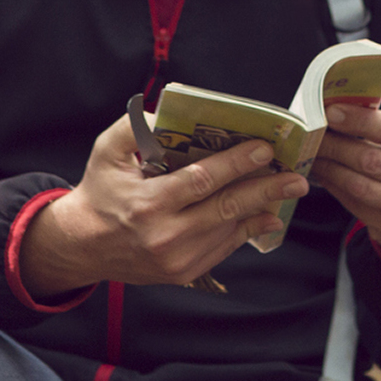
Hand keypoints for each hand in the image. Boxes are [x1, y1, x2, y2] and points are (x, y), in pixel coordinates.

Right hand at [18, 116, 304, 297]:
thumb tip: (170, 107)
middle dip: (266, 190)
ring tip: (287, 190)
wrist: (83, 246)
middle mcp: (165, 236)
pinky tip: (266, 215)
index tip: (264, 149)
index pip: (202, 181)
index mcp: (147, 204)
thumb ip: (135, 126)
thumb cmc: (99, 191)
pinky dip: (247, 230)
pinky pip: (223, 248)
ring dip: (262, 208)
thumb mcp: (106, 152)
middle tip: (297, 177)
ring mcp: (177, 259)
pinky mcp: (184, 272)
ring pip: (229, 230)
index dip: (236, 164)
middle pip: (226, 208)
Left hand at [308, 105, 380, 267]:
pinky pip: (356, 206)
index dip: (359, 121)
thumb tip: (340, 113)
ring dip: (331, 168)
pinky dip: (336, 188)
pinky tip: (325, 176)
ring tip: (315, 154)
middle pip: (373, 160)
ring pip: (361, 186)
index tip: (332, 112)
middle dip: (337, 145)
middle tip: (313, 134)